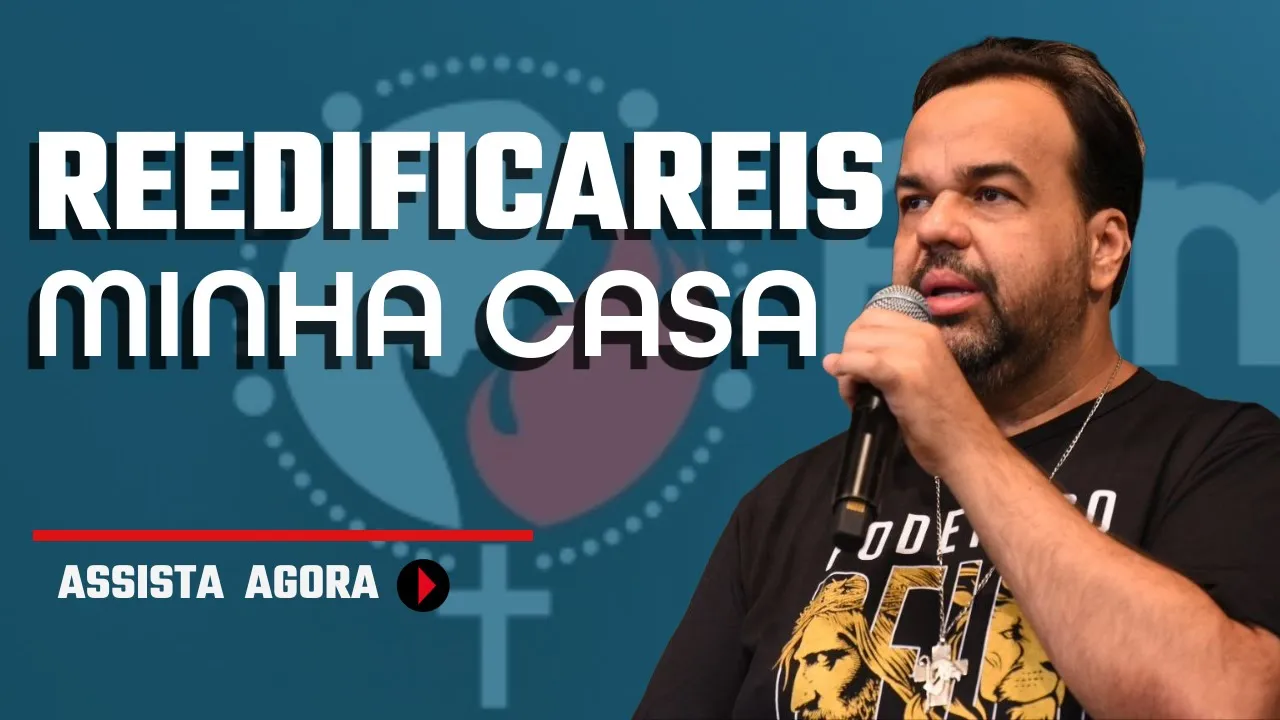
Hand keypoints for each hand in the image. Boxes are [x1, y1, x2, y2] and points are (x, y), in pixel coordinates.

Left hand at [821, 307, 1002, 477]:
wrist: (967, 445)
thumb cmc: (943, 418)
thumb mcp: (921, 374)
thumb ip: (893, 359)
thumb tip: (845, 358)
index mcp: (925, 332)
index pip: (871, 317)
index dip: (856, 341)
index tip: (858, 365)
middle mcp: (920, 335)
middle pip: (858, 331)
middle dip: (848, 357)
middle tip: (856, 387)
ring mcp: (913, 353)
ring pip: (855, 347)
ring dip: (846, 373)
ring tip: (858, 398)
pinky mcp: (903, 376)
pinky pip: (861, 363)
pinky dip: (845, 372)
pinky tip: (848, 388)